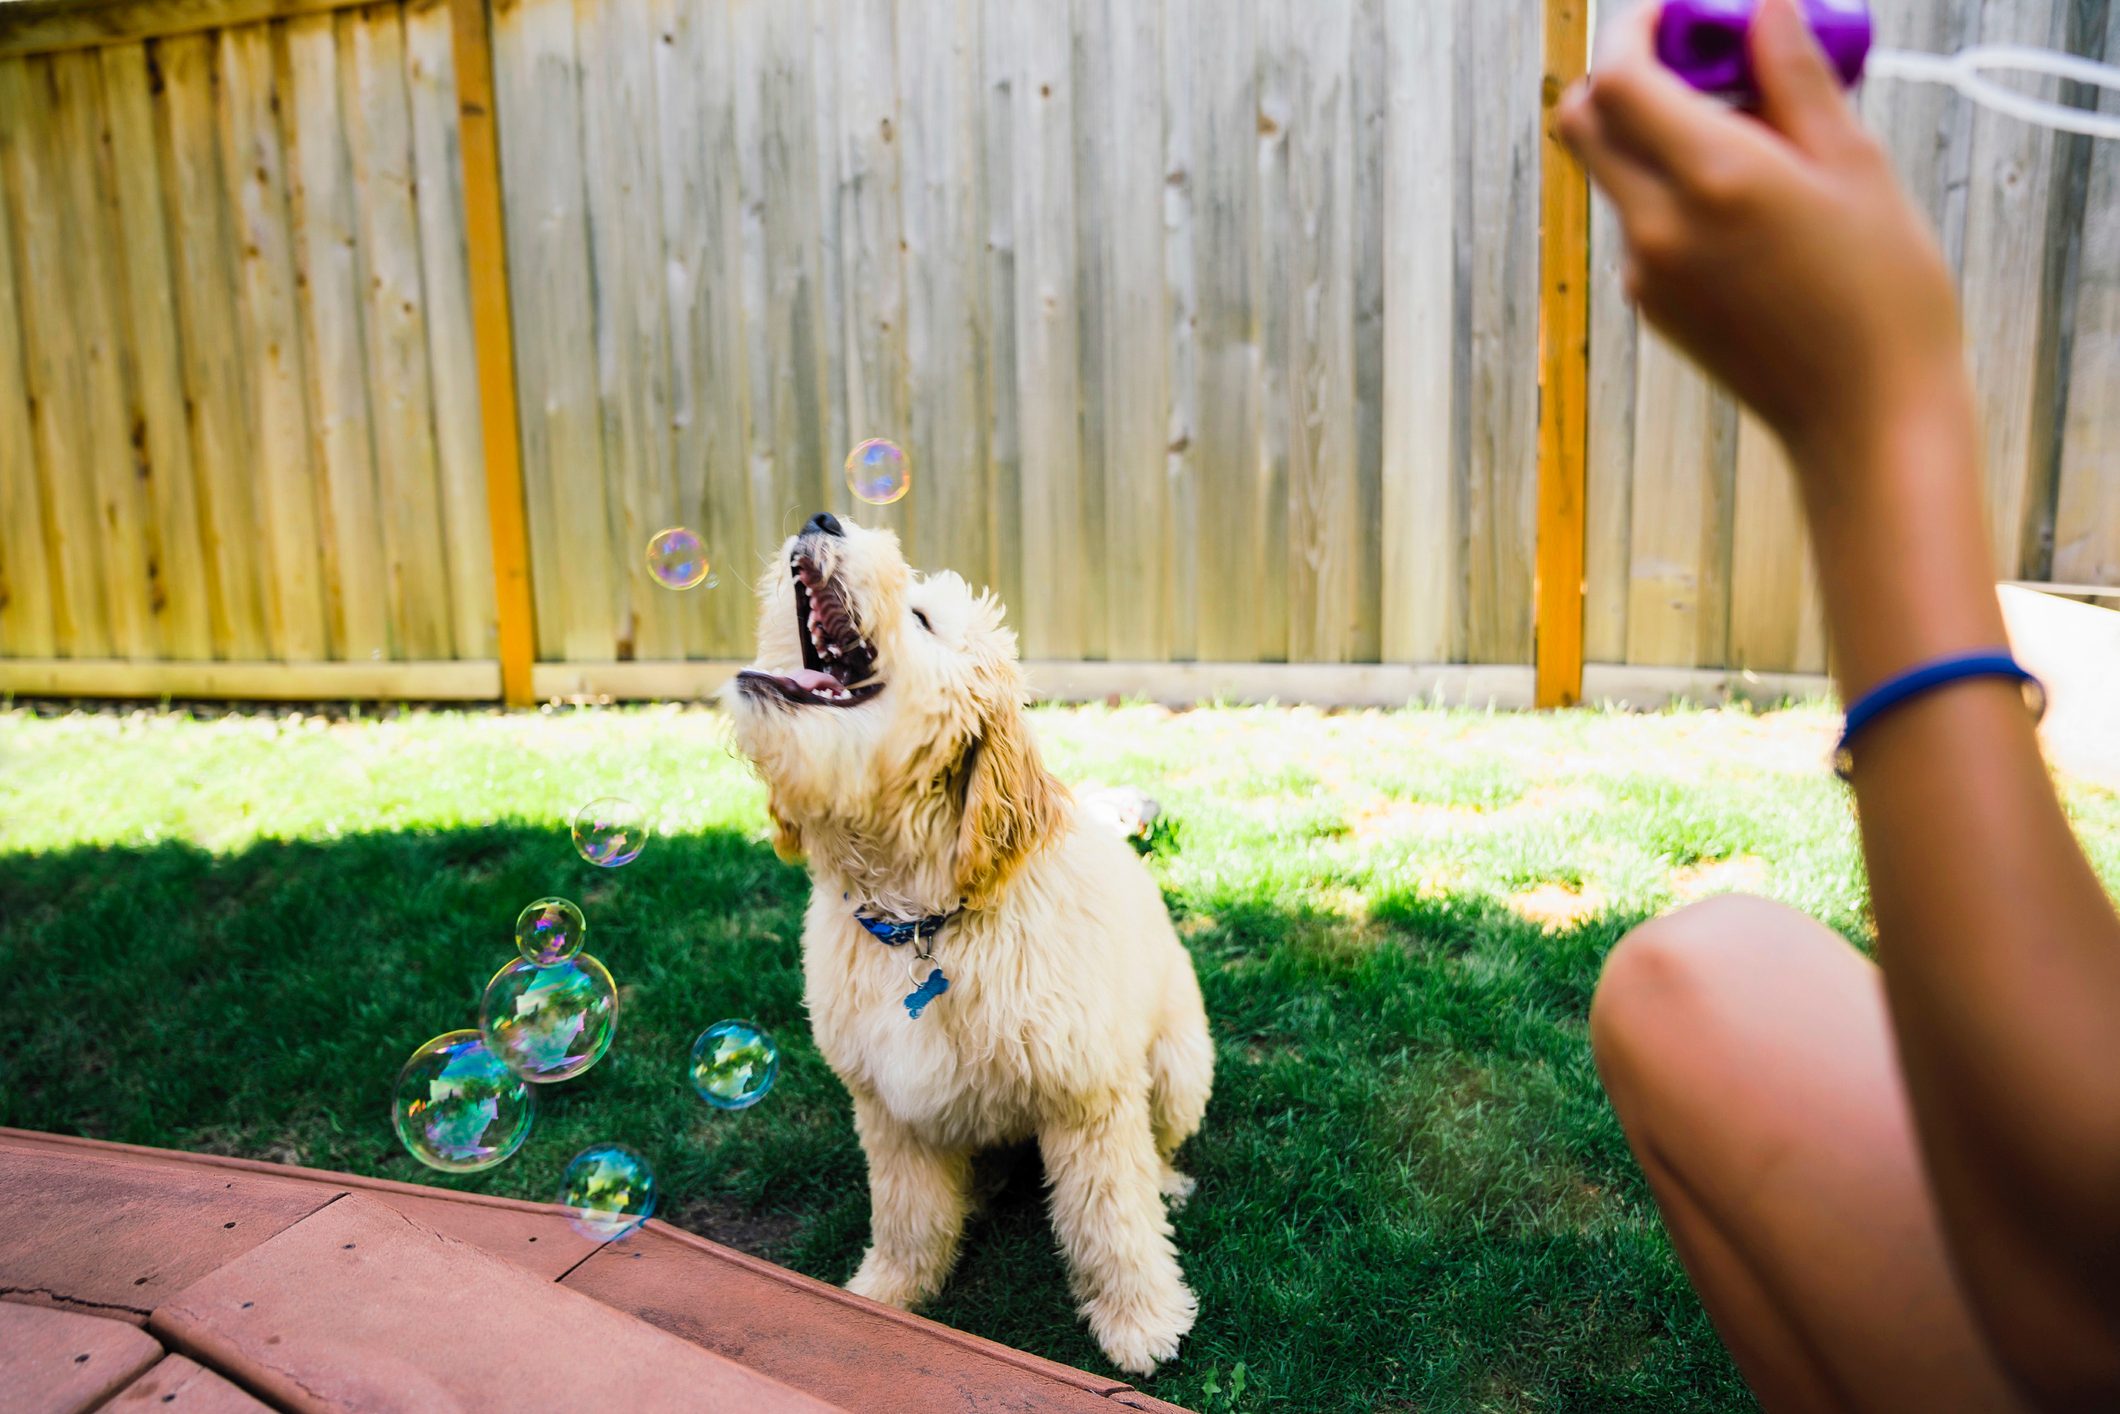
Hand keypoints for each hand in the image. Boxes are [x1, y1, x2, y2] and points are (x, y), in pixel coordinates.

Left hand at [1558, 0, 1966, 466]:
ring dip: (1656, 134)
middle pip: (1584, 121)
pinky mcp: (1648, 307)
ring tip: (1759, 139)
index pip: (1619, 76)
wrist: (1865, 417)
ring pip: (1614, 172)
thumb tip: (1764, 5)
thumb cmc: (1883, 290)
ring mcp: (1644, 272)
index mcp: (1712, 178)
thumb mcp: (1855, 164)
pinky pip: (1639, 223)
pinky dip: (1670, 189)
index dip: (1635, 27)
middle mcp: (1658, 225)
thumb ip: (1795, 78)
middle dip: (1626, 73)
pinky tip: (1751, 205)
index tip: (1678, 10)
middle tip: (1704, 63)